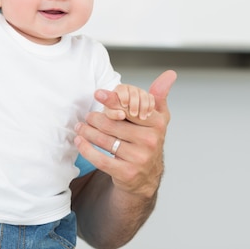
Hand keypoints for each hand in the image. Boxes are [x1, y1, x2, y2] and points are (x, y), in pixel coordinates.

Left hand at [75, 70, 175, 196]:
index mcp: (157, 124)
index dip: (112, 101)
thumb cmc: (148, 140)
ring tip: (80, 126)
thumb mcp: (158, 118)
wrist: (147, 176)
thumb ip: (159, 95)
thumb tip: (170, 74)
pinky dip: (86, 149)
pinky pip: (100, 159)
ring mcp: (139, 158)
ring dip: (87, 132)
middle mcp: (150, 141)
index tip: (98, 94)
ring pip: (104, 140)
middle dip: (95, 118)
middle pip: (112, 124)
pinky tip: (79, 141)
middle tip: (87, 116)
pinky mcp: (126, 173)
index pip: (129, 109)